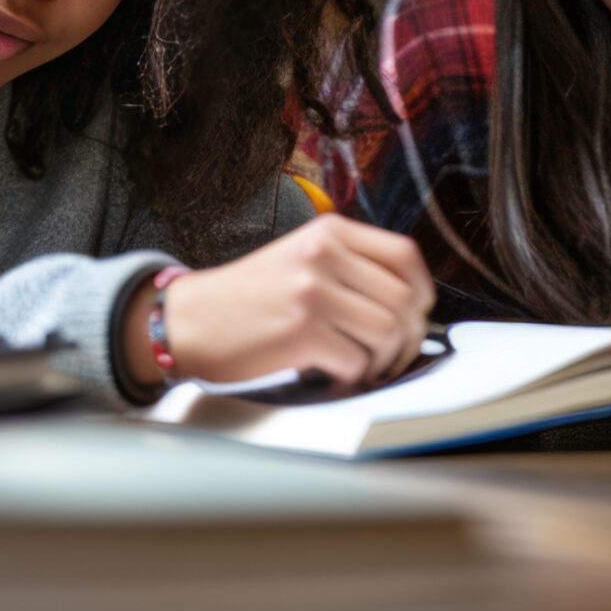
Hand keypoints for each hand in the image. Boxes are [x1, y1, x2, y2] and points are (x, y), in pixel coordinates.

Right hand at [122, 215, 433, 392]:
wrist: (188, 320)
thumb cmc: (246, 298)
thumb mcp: (301, 257)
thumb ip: (350, 266)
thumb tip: (409, 302)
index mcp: (329, 232)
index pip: (405, 255)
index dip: (422, 291)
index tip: (416, 315)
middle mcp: (324, 254)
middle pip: (404, 298)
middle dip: (406, 337)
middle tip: (389, 356)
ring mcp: (312, 291)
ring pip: (387, 332)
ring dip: (381, 361)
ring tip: (360, 368)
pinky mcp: (301, 331)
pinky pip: (356, 361)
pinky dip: (351, 378)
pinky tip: (331, 377)